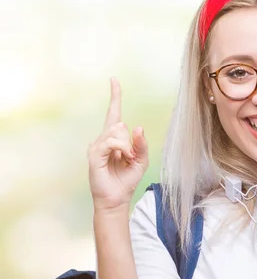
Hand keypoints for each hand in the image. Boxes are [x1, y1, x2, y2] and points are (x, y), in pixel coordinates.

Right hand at [88, 78, 148, 211]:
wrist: (117, 198)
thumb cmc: (127, 180)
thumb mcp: (142, 160)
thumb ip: (142, 144)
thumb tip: (137, 127)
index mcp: (114, 138)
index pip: (114, 113)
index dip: (115, 96)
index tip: (114, 80)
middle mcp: (103, 138)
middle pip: (120, 124)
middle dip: (130, 142)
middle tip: (129, 158)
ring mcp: (96, 145)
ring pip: (117, 132)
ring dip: (127, 147)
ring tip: (125, 160)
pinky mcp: (93, 154)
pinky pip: (111, 142)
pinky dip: (121, 149)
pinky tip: (122, 158)